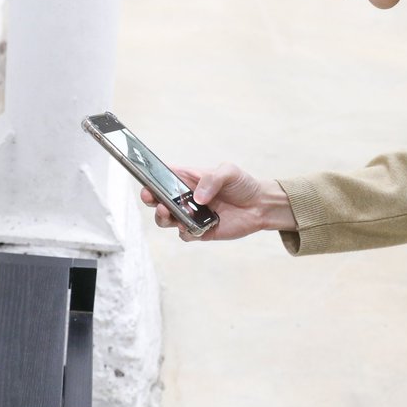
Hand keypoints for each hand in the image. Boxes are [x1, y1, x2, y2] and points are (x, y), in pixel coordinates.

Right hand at [141, 163, 295, 241]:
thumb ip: (212, 179)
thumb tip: (198, 198)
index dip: (150, 180)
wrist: (260, 205)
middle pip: (158, 201)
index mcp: (187, 179)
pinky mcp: (200, 231)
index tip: (147, 184)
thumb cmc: (242, 184)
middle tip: (155, 201)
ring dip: (164, 218)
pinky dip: (186, 232)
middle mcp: (185, 198)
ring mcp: (191, 215)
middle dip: (151, 201)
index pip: (162, 178)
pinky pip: (185, 234)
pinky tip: (194, 228)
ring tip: (170, 213)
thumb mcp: (229, 171)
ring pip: (167, 219)